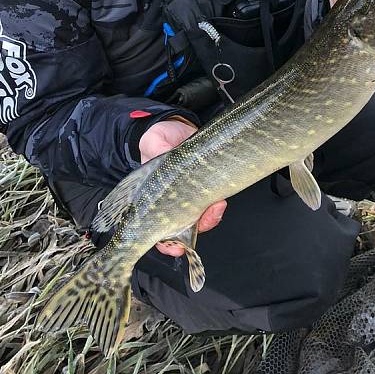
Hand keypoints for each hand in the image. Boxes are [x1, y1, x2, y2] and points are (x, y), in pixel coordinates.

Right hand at [139, 119, 226, 256]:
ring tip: (216, 205)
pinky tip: (220, 199)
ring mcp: (192, 197)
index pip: (157, 229)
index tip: (175, 247)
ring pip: (201, 220)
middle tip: (203, 218)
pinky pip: (214, 204)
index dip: (165, 242)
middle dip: (195, 230)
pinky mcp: (208, 188)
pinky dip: (218, 205)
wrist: (183, 126)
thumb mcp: (153, 140)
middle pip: (183, 230)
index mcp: (153, 199)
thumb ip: (155, 149)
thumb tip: (163, 155)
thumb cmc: (162, 137)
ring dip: (210, 218)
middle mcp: (173, 203)